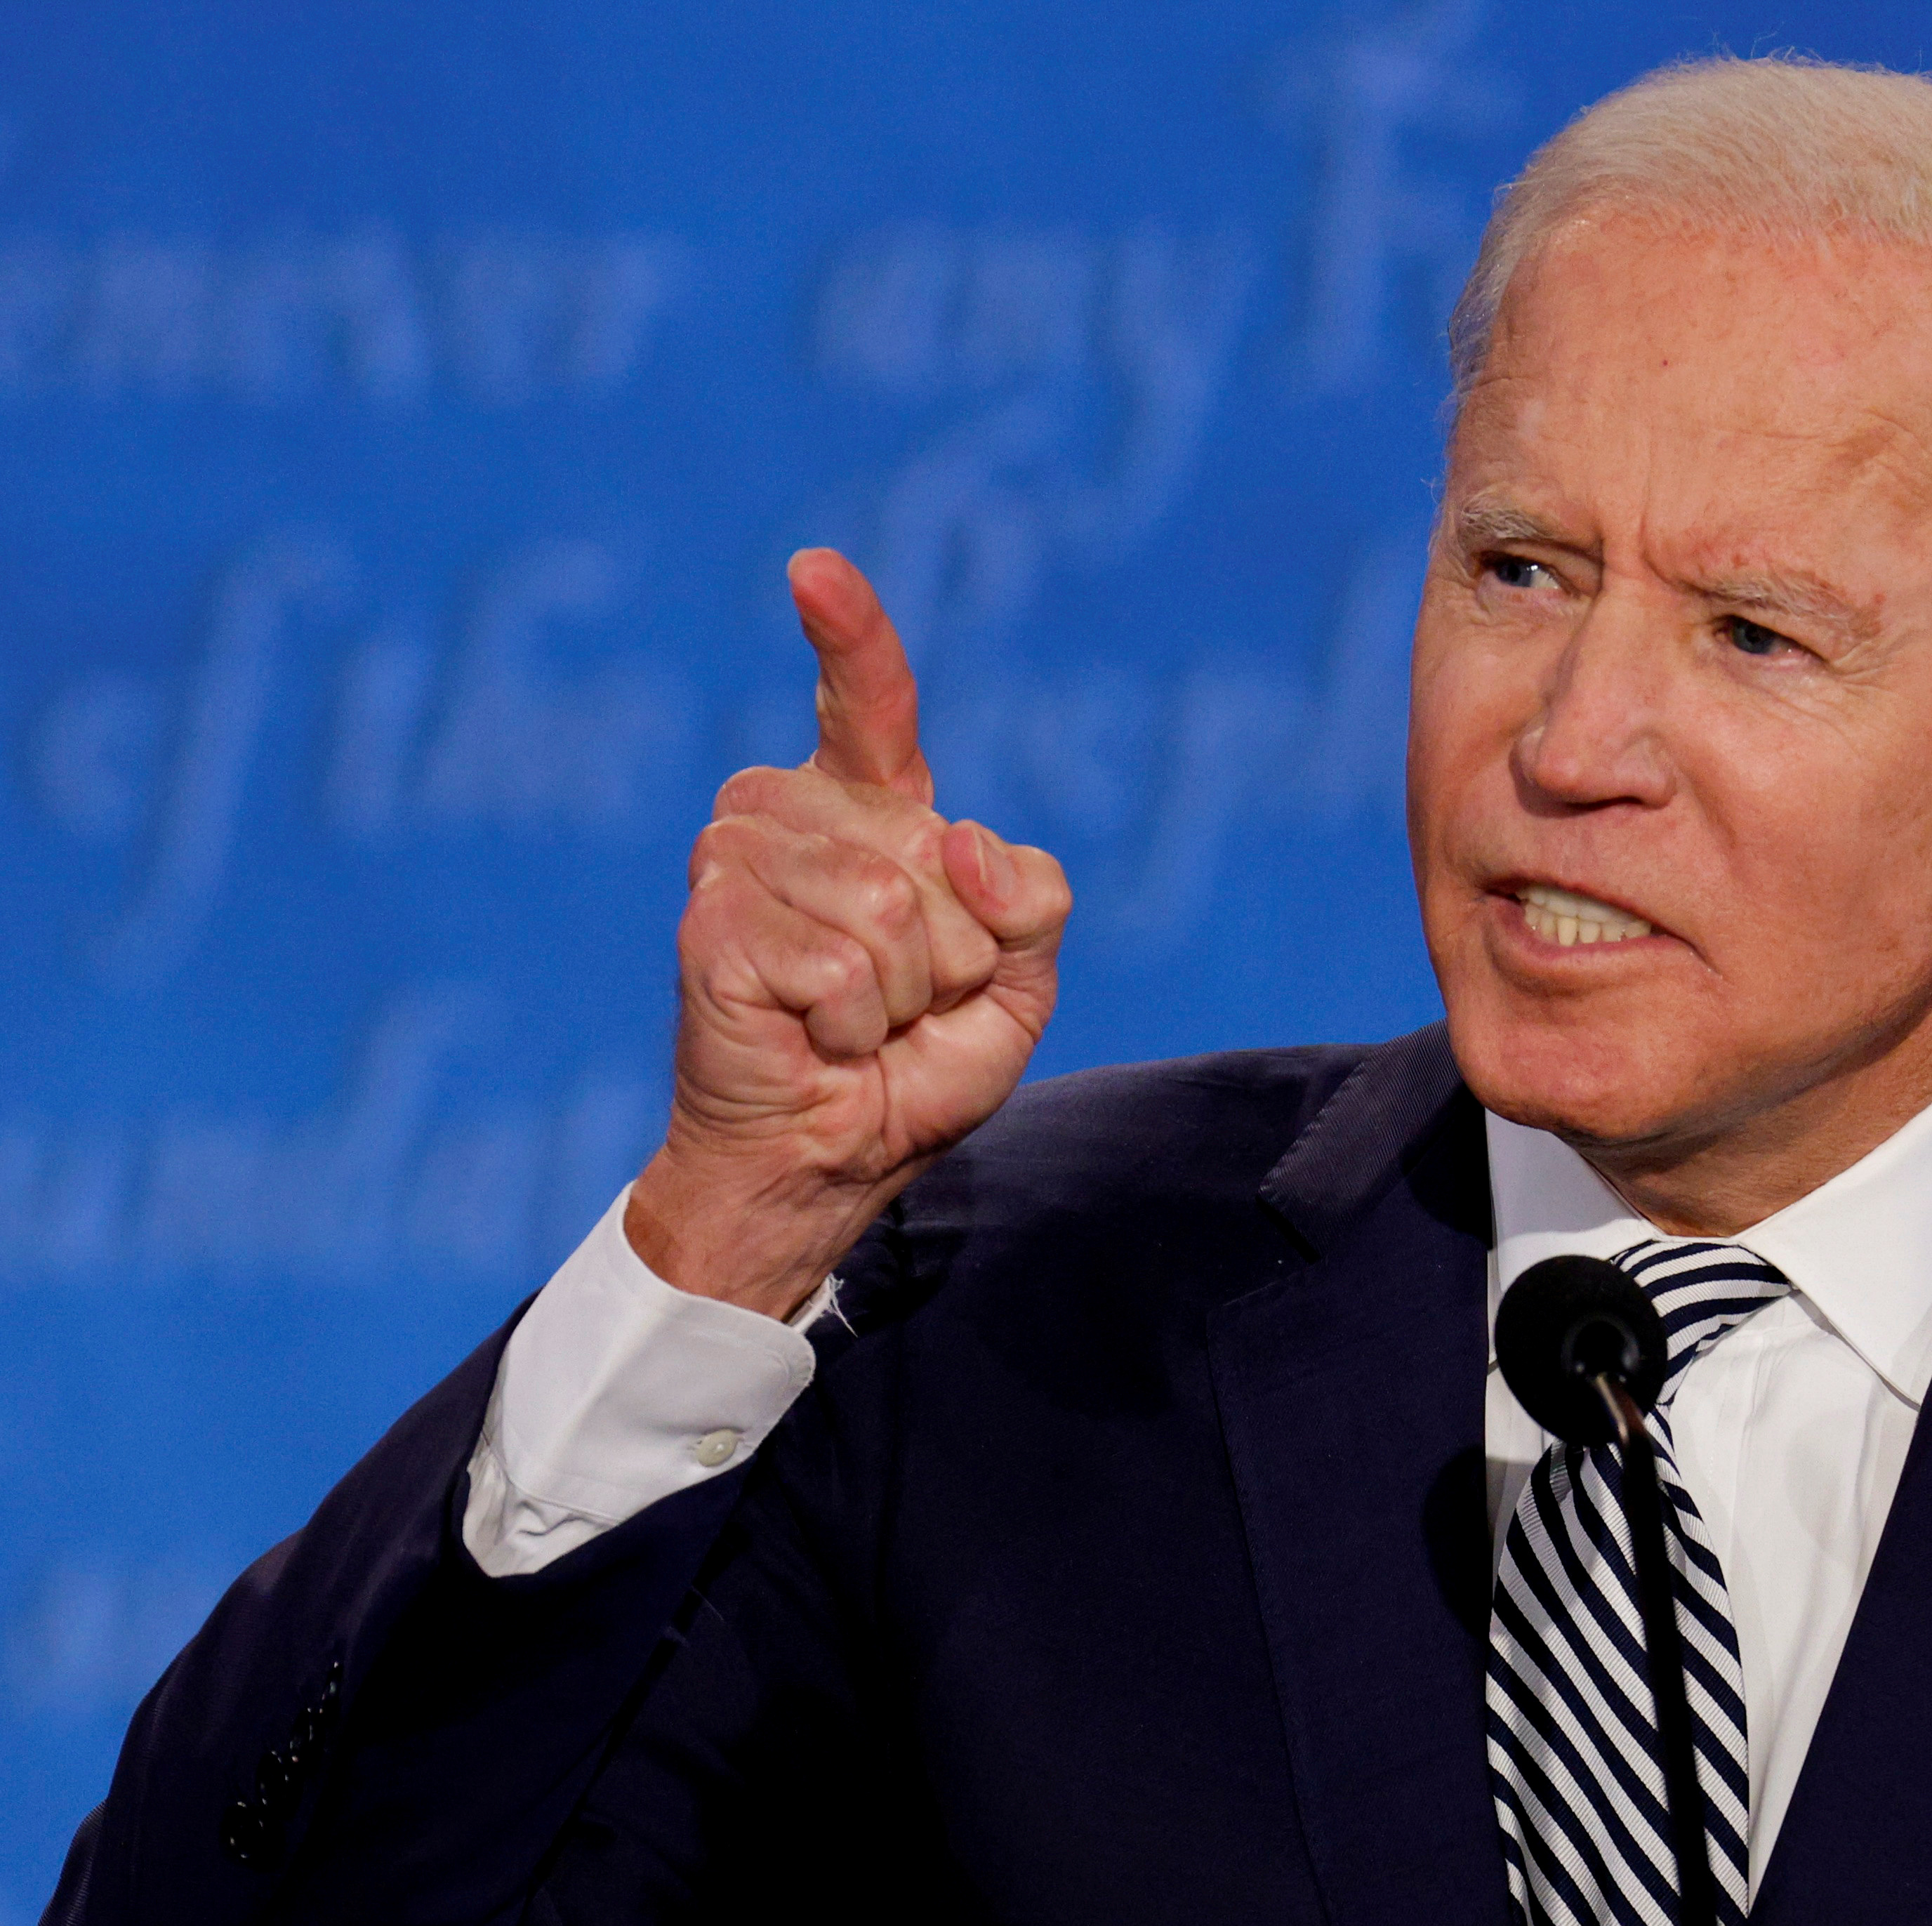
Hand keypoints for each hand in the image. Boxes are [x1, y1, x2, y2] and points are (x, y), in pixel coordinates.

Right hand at [622, 550, 1072, 1314]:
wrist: (832, 1164)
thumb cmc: (913, 1072)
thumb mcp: (1018, 986)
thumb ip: (1034, 903)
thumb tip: (961, 834)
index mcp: (869, 815)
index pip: (868, 707)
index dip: (850, 637)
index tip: (813, 570)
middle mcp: (792, 818)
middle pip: (933, 847)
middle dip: (953, 951)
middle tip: (900, 1004)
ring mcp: (738, 863)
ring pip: (890, 903)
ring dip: (903, 991)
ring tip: (857, 1022)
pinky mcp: (712, 924)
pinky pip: (842, 961)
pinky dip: (855, 1022)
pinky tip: (817, 1038)